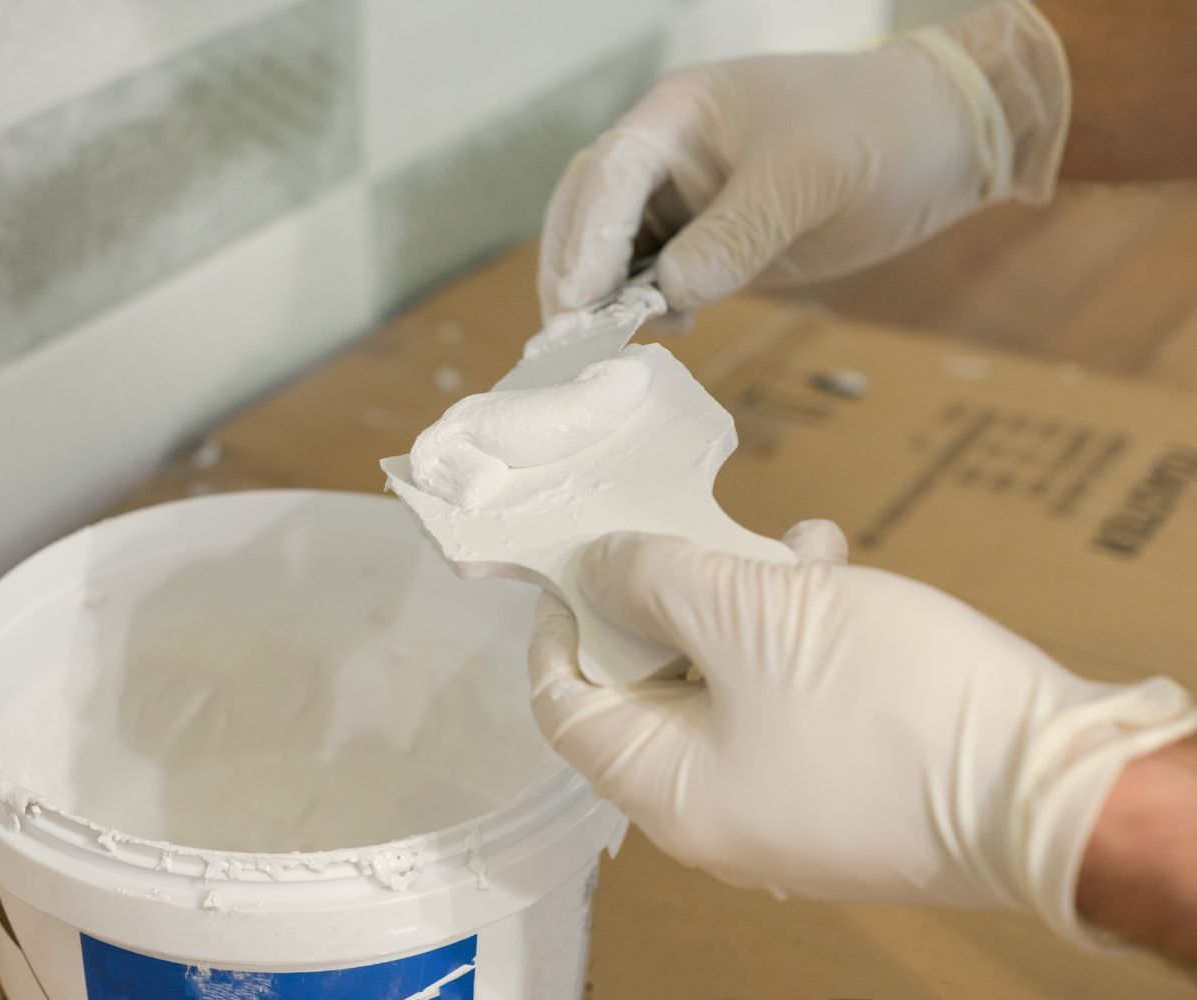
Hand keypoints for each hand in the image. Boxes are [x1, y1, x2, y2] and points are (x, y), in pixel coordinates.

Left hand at [528, 524, 1196, 943]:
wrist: (1055, 785)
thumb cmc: (890, 706)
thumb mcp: (751, 613)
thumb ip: (654, 580)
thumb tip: (597, 566)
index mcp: (671, 794)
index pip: (567, 708)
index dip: (561, 624)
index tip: (574, 557)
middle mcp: (717, 811)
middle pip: (648, 687)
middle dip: (669, 596)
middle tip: (686, 531)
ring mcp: (784, 798)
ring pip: (727, 679)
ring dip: (744, 598)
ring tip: (787, 543)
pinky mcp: (843, 775)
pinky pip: (789, 694)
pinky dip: (798, 628)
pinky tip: (830, 565)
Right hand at [538, 0, 1069, 315]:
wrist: (938, 142)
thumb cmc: (879, 134)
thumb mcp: (810, 178)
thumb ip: (738, 233)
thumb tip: (669, 292)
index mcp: (678, 116)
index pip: (609, 176)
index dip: (585, 240)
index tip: (576, 303)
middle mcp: (664, 157)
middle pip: (586, 216)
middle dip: (571, 277)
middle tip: (569, 344)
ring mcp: (681, 201)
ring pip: (609, 254)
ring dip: (599, 302)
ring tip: (606, 350)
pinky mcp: (704, 243)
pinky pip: (651, 279)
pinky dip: (641, 310)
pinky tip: (664, 332)